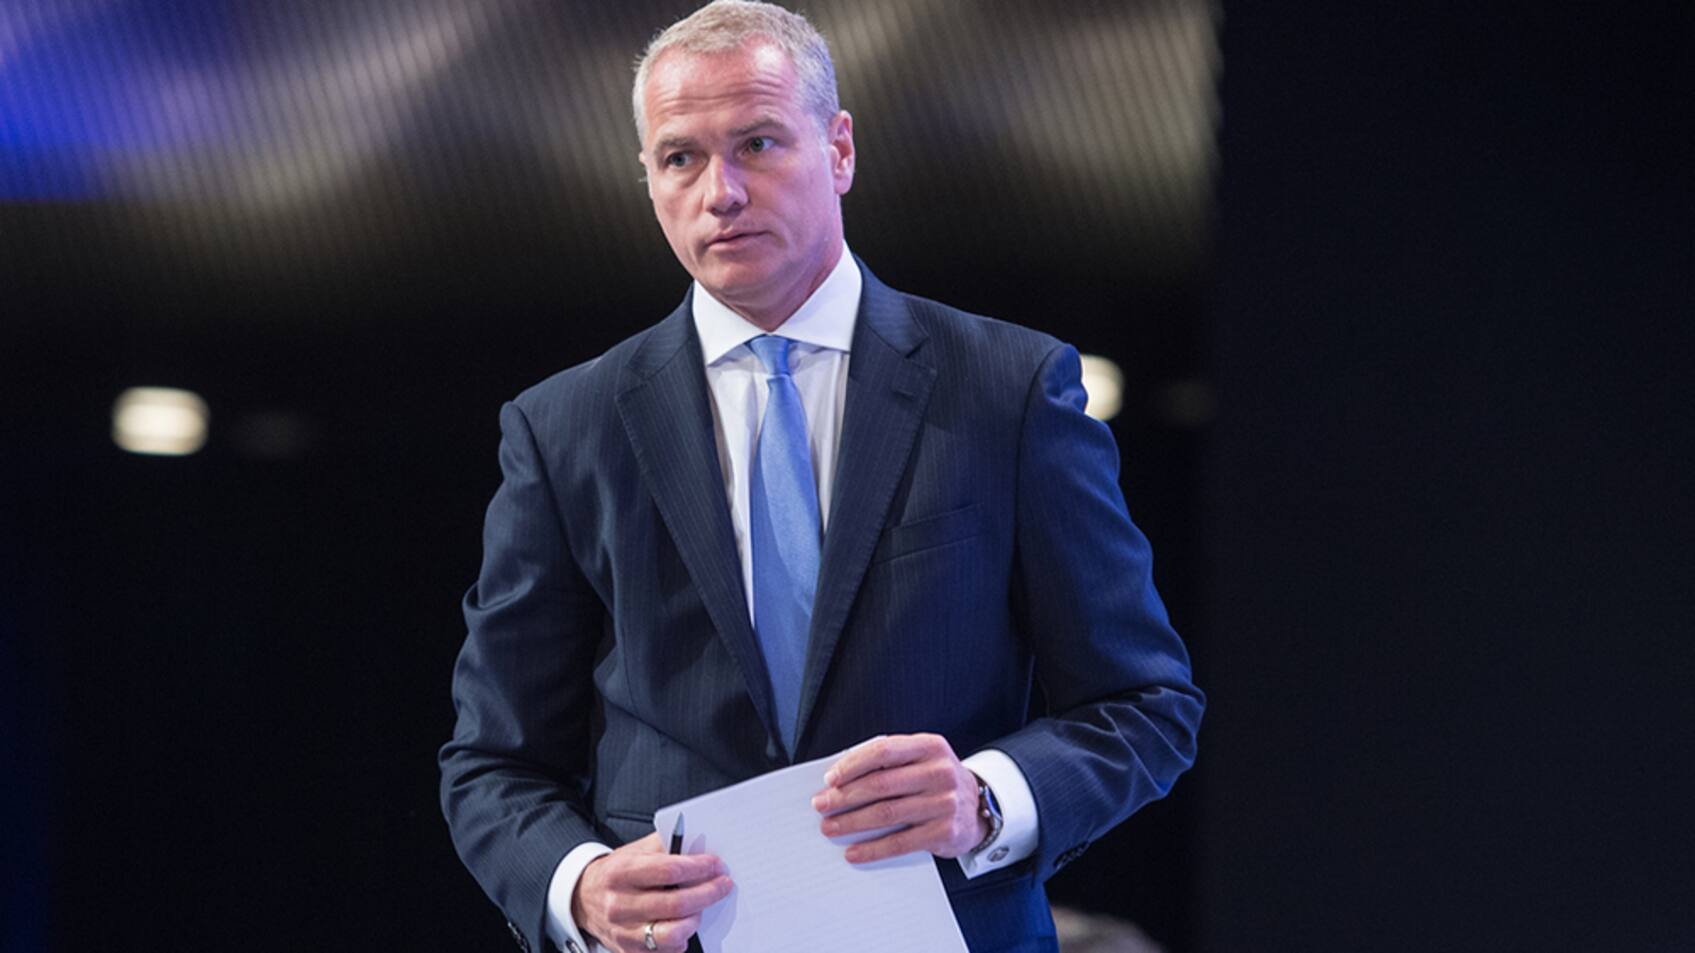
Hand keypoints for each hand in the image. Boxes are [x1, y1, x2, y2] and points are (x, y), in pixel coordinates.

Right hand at [570, 832, 732, 952]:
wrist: (584, 898)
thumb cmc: (616, 872)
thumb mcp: (635, 851)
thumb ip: (666, 847)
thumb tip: (700, 848)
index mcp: (621, 873)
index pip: (668, 870)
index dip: (698, 867)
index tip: (716, 865)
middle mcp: (620, 904)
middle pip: (676, 904)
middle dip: (708, 893)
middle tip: (723, 885)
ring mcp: (624, 932)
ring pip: (672, 934)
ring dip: (695, 919)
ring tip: (701, 907)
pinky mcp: (629, 951)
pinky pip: (666, 952)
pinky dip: (681, 939)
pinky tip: (683, 924)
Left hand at [811, 733, 987, 863]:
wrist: (977, 808)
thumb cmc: (936, 781)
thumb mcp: (921, 759)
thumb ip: (888, 762)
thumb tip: (839, 778)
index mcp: (930, 746)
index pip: (883, 751)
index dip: (852, 764)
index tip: (829, 779)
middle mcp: (940, 772)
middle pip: (881, 784)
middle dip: (845, 796)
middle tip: (821, 805)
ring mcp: (944, 802)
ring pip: (887, 814)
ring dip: (852, 822)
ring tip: (830, 827)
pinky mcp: (945, 831)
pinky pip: (900, 842)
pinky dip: (873, 848)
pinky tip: (854, 851)